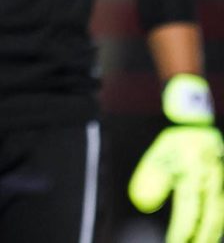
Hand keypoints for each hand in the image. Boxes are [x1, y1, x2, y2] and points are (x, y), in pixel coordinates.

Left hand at [129, 74, 223, 242]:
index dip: (182, 231)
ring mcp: (220, 185)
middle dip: (201, 239)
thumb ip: (149, 179)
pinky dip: (217, 224)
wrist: (197, 126)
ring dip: (211, 234)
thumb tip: (142, 205)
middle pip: (210, 219)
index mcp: (194, 175)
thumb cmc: (175, 143)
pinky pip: (222, 209)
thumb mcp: (157, 156)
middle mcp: (211, 183)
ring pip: (220, 216)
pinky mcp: (222, 186)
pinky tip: (211, 234)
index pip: (189, 211)